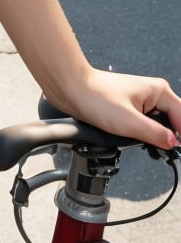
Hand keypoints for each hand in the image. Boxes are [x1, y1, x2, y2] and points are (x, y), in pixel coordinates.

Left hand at [60, 68, 180, 149]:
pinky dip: (145, 134)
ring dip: (157, 137)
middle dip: (170, 138)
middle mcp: (152, 93)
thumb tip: (173, 144)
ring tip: (151, 147)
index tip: (178, 152)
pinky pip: (146, 124)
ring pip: (160, 125)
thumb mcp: (130, 122)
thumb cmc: (96, 97)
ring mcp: (141, 101)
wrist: (72, 89)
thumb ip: (155, 134)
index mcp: (159, 91)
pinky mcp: (130, 109)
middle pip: (174, 121)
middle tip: (164, 153)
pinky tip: (138, 140)